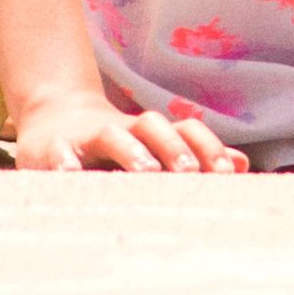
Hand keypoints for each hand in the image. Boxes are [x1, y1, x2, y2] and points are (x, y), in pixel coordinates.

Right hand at [7, 90, 243, 173]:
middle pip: (153, 125)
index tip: (227, 174)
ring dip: (131, 151)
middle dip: (174, 147)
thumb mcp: (151, 150)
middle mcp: (123, 129)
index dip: (208, 147)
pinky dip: (65, 163)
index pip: (186, 129)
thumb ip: (194, 157)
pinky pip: (59, 153)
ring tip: (147, 172)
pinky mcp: (50, 149)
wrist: (52, 118)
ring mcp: (86, 136)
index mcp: (151, 133)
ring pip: (112, 136)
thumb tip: (243, 164)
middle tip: (190, 173)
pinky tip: (72, 176)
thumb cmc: (113, 145)